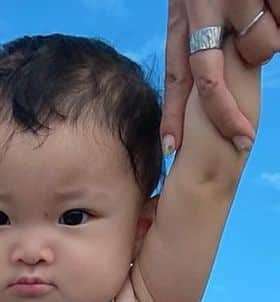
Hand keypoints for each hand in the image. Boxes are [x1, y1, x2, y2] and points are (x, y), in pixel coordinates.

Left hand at [161, 0, 278, 148]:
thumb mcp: (195, 0)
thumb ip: (200, 33)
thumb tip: (208, 82)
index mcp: (185, 16)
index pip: (177, 74)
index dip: (172, 113)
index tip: (170, 148)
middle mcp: (204, 11)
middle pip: (211, 80)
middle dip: (226, 117)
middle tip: (243, 139)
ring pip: (262, 49)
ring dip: (270, 42)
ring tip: (265, 15)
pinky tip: (277, 4)